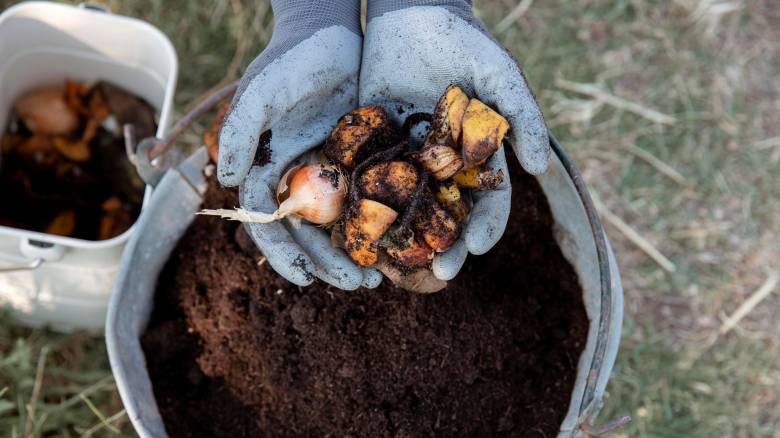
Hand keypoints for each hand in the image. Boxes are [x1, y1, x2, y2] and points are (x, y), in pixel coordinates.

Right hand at [218, 0, 380, 289]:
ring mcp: (330, 173)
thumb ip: (241, 132)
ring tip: (381, 277)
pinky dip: (381, 224)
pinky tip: (400, 242)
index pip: (269, 223)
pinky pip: (370, 201)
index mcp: (268, 171)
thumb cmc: (291, 60)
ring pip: (341, 225)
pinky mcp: (361, 163)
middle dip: (329, 263)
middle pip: (309, 233)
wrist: (331, 33)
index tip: (304, 280)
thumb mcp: (263, 92)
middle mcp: (298, 179)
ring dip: (357, 252)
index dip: (284, 254)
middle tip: (360, 285)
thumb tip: (228, 181)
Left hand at [360, 0, 549, 279]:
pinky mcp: (373, 147)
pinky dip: (366, 208)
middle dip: (447, 247)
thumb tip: (539, 168)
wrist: (412, 12)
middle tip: (439, 272)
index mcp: (477, 158)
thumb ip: (522, 118)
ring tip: (398, 266)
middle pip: (447, 218)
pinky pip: (369, 182)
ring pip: (407, 209)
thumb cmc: (465, 42)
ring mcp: (407, 160)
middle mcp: (443, 166)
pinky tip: (359, 232)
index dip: (486, 227)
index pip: (488, 202)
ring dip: (405, 240)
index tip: (477, 248)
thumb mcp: (500, 75)